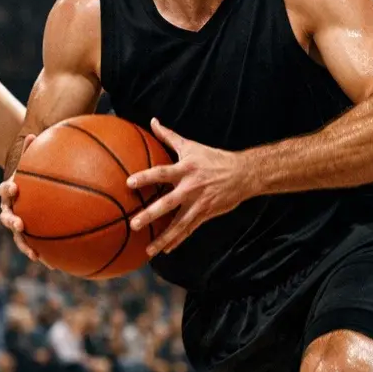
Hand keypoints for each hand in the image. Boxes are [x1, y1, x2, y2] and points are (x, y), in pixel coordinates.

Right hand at [0, 133, 38, 261]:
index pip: (5, 190)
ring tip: (35, 255)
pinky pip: (36, 246)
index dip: (7, 190)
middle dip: (12, 222)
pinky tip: (56, 265)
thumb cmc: (32, 172)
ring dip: (26, 246)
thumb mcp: (31, 161)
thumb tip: (32, 134)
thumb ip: (31, 150)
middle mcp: (10, 209)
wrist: (25, 188)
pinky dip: (44, 255)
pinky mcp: (28, 236)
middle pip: (7, 217)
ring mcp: (18, 223)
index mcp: (10, 191)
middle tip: (20, 224)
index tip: (14, 188)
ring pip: (19, 238)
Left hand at [125, 119, 253, 257]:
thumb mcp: (191, 146)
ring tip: (148, 250)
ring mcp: (198, 204)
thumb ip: (169, 136)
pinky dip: (177, 240)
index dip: (146, 177)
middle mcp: (191, 188)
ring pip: (179, 224)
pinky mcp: (205, 214)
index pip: (162, 173)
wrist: (243, 174)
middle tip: (134, 224)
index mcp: (186, 170)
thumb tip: (153, 121)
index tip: (129, 183)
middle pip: (168, 203)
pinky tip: (165, 249)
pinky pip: (189, 229)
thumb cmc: (213, 158)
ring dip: (163, 237)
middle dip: (151, 214)